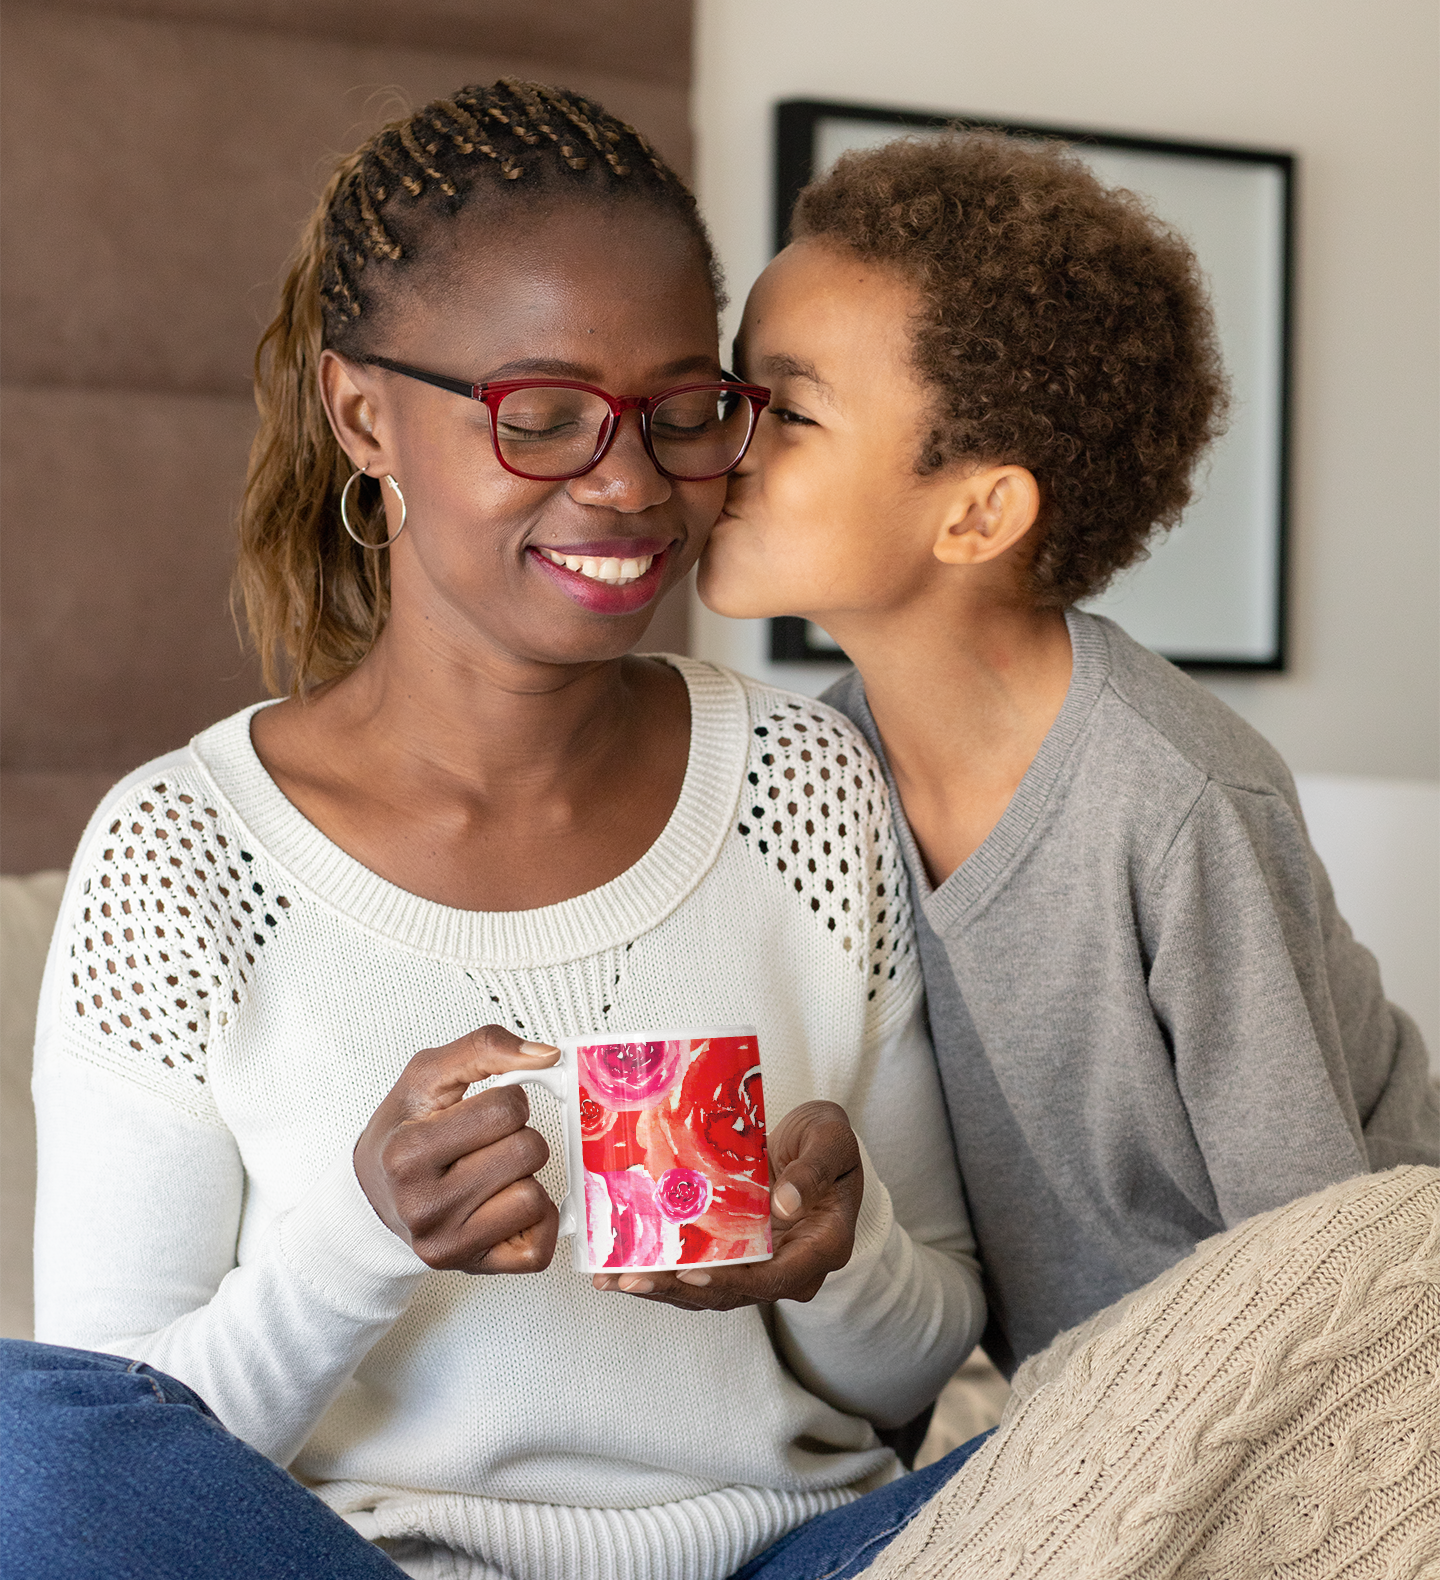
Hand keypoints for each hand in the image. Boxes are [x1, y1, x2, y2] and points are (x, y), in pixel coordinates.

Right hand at [354, 1025, 561, 1273]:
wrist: (372, 1195)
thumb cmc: (402, 1132)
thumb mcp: (426, 1076)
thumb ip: (484, 1048)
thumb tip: (547, 1056)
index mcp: (408, 1152)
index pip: (506, 1109)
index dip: (507, 1100)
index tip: (482, 1110)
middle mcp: (424, 1205)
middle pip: (527, 1152)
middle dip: (518, 1137)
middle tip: (486, 1143)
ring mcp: (447, 1243)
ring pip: (535, 1198)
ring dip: (524, 1179)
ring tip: (491, 1174)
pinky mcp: (472, 1269)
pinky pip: (539, 1250)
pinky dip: (535, 1222)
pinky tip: (507, 1205)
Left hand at [590, 1100, 862, 1310]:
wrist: (822, 1146)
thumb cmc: (830, 1141)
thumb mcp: (831, 1142)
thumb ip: (812, 1171)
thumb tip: (784, 1205)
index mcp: (823, 1246)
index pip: (776, 1279)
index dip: (732, 1281)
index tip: (692, 1275)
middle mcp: (792, 1267)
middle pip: (733, 1291)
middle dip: (678, 1289)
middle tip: (632, 1279)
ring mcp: (763, 1265)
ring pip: (711, 1290)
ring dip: (662, 1288)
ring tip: (614, 1279)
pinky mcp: (740, 1256)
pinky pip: (702, 1272)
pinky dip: (664, 1273)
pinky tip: (623, 1268)